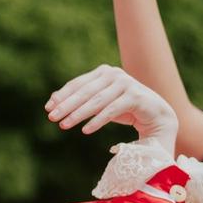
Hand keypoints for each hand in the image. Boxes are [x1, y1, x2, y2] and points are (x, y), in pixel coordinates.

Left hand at [45, 64, 177, 155]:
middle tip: (52, 118)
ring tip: (64, 125)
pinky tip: (85, 130)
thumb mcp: (100, 102)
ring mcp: (126, 84)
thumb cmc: (124, 107)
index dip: (62, 96)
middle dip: (66, 105)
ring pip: (96, 101)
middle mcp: (114, 74)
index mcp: (103, 72)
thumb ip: (80, 98)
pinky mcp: (135, 96)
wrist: (154, 114)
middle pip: (84, 92)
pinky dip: (97, 120)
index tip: (48, 108)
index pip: (77, 84)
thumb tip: (53, 100)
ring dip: (78, 114)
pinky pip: (112, 110)